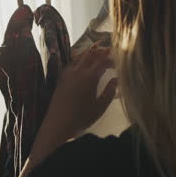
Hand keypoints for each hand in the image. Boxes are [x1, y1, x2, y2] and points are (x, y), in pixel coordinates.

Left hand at [12, 45, 116, 176]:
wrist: (57, 125)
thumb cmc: (81, 119)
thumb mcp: (100, 107)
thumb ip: (110, 91)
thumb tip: (116, 79)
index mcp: (89, 77)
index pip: (101, 60)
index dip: (110, 56)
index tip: (118, 57)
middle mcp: (77, 71)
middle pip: (90, 54)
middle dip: (101, 51)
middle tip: (110, 52)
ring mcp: (67, 74)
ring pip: (80, 56)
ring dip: (90, 53)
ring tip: (98, 52)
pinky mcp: (61, 78)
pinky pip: (72, 62)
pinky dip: (80, 58)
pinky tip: (84, 63)